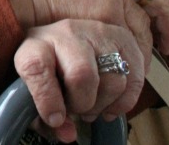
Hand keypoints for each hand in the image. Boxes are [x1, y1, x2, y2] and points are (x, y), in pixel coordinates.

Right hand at [0, 0, 168, 59]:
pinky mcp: (107, 16)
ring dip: (143, 48)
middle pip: (159, 0)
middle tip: (165, 44)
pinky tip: (120, 65)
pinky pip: (130, 44)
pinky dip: (129, 58)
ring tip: (134, 62)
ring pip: (144, 28)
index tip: (162, 15)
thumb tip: (126, 3)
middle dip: (167, 26)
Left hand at [14, 19, 144, 142]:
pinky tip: (109, 102)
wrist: (64, 41)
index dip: (46, 97)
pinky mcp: (122, 39)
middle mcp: (66, 33)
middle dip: (82, 103)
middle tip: (77, 110)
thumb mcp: (34, 91)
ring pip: (113, 79)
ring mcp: (96, 33)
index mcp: (37, 44)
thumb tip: (67, 134)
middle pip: (82, 73)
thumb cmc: (47, 70)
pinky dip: (124, 102)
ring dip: (103, 104)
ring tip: (92, 105)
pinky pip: (134, 79)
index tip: (54, 118)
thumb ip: (44, 118)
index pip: (36, 66)